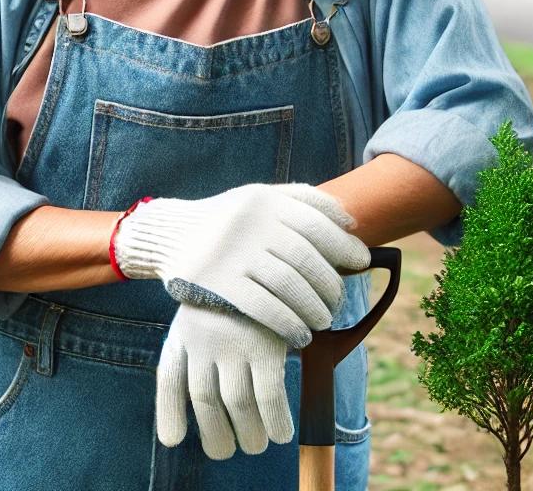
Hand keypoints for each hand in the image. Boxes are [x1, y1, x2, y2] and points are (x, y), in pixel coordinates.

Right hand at [114, 183, 369, 346]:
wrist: (170, 234)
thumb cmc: (226, 219)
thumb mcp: (257, 197)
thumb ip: (301, 199)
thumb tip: (350, 222)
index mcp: (264, 200)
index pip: (317, 223)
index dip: (344, 245)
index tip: (361, 262)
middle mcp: (251, 223)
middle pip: (307, 259)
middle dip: (331, 284)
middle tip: (337, 301)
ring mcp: (234, 253)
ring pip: (291, 286)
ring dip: (315, 308)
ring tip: (322, 320)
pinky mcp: (219, 283)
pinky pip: (265, 309)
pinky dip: (289, 324)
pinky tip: (300, 335)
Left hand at [157, 303, 291, 459]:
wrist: (263, 248)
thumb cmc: (233, 293)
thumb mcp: (202, 313)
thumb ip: (187, 358)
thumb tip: (172, 432)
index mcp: (185, 328)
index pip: (170, 377)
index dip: (168, 412)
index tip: (173, 438)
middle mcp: (204, 337)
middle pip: (204, 399)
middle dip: (215, 435)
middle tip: (228, 449)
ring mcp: (234, 340)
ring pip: (236, 404)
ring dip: (249, 433)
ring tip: (257, 443)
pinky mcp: (266, 342)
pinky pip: (269, 396)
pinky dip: (275, 420)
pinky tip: (282, 432)